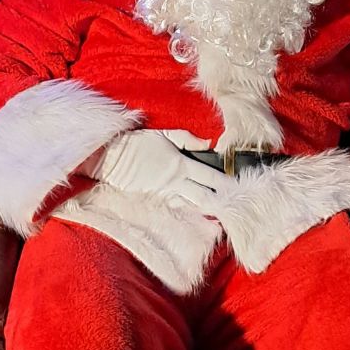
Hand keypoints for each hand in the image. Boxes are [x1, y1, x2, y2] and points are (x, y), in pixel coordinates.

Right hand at [88, 129, 231, 213]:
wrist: (111, 159)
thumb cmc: (136, 144)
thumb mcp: (164, 135)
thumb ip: (187, 139)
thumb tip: (207, 144)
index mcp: (180, 164)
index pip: (209, 175)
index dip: (225, 182)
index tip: (238, 186)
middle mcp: (176, 181)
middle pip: (205, 195)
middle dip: (221, 200)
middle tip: (236, 205)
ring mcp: (166, 193)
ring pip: (192, 204)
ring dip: (208, 208)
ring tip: (223, 213)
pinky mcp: (156, 200)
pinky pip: (177, 207)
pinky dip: (189, 210)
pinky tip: (199, 214)